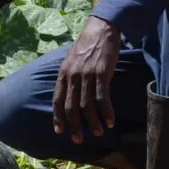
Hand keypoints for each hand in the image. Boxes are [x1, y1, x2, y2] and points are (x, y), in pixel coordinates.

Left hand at [53, 16, 120, 143]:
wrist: (101, 28)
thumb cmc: (88, 45)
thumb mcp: (72, 60)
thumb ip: (70, 77)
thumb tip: (70, 94)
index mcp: (63, 73)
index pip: (57, 99)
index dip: (58, 117)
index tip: (60, 131)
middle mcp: (72, 76)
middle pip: (71, 107)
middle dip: (74, 125)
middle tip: (78, 139)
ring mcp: (86, 75)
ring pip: (87, 105)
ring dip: (93, 122)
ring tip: (99, 132)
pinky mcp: (101, 73)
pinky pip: (102, 98)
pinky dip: (106, 112)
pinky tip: (110, 121)